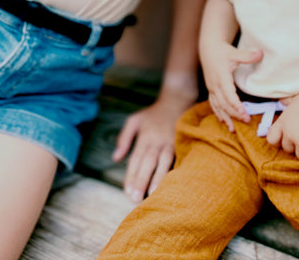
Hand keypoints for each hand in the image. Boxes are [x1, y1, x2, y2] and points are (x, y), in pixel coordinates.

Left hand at [112, 85, 195, 201]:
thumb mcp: (134, 120)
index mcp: (144, 136)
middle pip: (147, 162)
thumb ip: (124, 138)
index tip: (126, 191)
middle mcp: (157, 140)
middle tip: (134, 198)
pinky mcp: (182, 142)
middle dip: (141, 180)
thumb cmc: (154, 113)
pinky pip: (177, 159)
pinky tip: (172, 184)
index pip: (135, 159)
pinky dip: (174, 171)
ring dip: (157, 178)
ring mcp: (170, 141)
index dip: (131, 175)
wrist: (177, 100)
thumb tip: (115, 158)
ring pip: (163, 161)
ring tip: (152, 194)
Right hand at [201, 42, 262, 131]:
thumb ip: (248, 55)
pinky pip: (213, 104)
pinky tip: (223, 121)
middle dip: (234, 113)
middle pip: (224, 103)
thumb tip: (261, 53)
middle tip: (247, 120)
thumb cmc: (222, 51)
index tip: (243, 112)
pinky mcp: (211, 90)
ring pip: (218, 106)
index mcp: (221, 77)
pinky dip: (218, 113)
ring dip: (226, 117)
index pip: (228, 94)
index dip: (235, 104)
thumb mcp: (235, 52)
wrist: (208, 49)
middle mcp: (215, 85)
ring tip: (233, 129)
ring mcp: (211, 88)